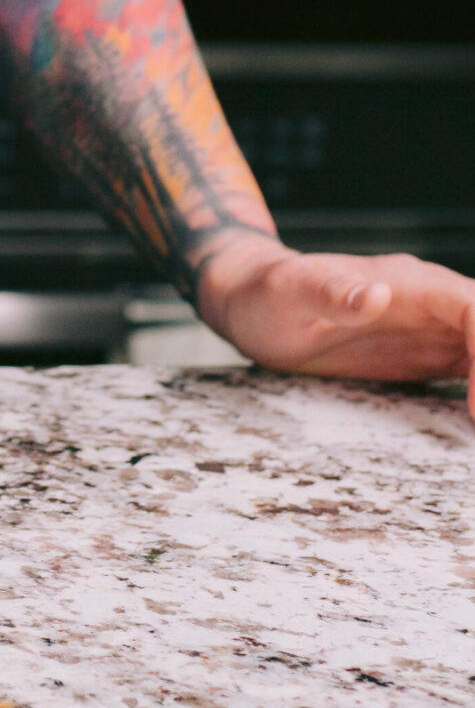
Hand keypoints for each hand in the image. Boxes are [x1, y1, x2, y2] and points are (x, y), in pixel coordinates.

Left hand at [197, 229, 474, 417]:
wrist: (253, 301)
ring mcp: (431, 329)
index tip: (474, 406)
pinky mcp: (425, 355)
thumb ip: (329, 292)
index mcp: (407, 282)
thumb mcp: (288, 292)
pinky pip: (471, 371)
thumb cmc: (266, 293)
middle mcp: (429, 303)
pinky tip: (472, 425)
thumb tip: (378, 295)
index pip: (471, 308)